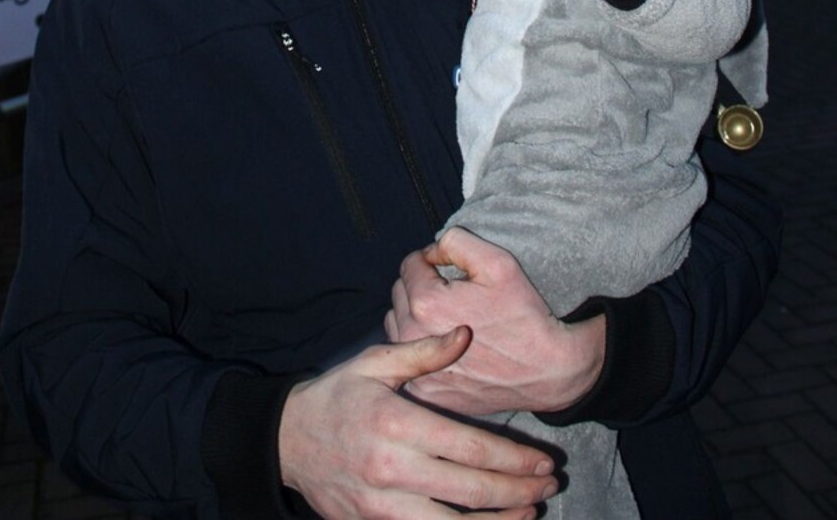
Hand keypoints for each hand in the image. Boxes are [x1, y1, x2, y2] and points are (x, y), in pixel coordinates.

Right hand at [279, 328, 557, 518]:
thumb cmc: (338, 395)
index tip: (541, 459)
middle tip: (548, 484)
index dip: (512, 457)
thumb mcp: (375, 363)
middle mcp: (391, 470)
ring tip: (530, 511)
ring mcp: (382, 507)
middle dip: (517, 490)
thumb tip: (466, 334)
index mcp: (395, 424)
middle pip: (470, 490)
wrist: (288, 440)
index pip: (469, 447)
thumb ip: (423, 353)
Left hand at [386, 228, 604, 418]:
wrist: (546, 371)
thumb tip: (431, 251)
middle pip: (400, 293)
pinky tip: (445, 344)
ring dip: (416, 315)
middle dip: (422, 286)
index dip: (432, 260)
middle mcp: (413, 337)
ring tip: (449, 319)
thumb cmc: (523, 314)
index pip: (409, 264)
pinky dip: (420, 346)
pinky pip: (407, 357)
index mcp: (426, 302)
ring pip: (398, 324)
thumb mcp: (497, 262)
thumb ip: (455, 242)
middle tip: (454, 295)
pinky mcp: (425, 391)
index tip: (452, 271)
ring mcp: (418, 369)